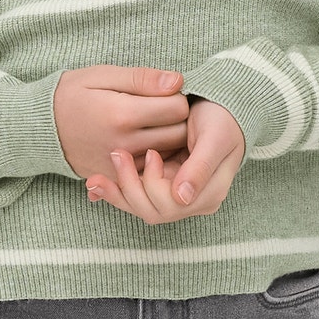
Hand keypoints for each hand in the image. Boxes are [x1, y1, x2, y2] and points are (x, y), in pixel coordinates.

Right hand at [52, 64, 191, 180]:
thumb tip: (178, 81)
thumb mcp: (103, 76)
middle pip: (179, 134)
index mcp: (122, 114)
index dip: (176, 96)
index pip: (178, 108)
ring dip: (169, 139)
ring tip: (154, 123)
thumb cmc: (72, 94)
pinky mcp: (117, 177)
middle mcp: (124, 144)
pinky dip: (155, 157)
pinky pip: (151, 170)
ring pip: (169, 155)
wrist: (39, 127)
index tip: (164, 92)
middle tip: (163, 107)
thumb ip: (142, 78)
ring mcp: (121, 165)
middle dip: (178, 119)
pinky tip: (143, 141)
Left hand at [84, 97, 245, 224]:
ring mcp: (175, 196)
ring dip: (118, 191)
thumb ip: (201, 167)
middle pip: (153, 211)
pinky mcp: (160, 185)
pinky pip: (135, 195)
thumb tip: (182, 197)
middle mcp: (191, 201)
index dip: (155, 183)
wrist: (220, 107)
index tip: (151, 152)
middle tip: (116, 154)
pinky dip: (116, 189)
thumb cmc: (222, 120)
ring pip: (140, 206)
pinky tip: (96, 183)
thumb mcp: (216, 137)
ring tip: (95, 177)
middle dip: (130, 187)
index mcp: (209, 195)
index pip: (172, 205)